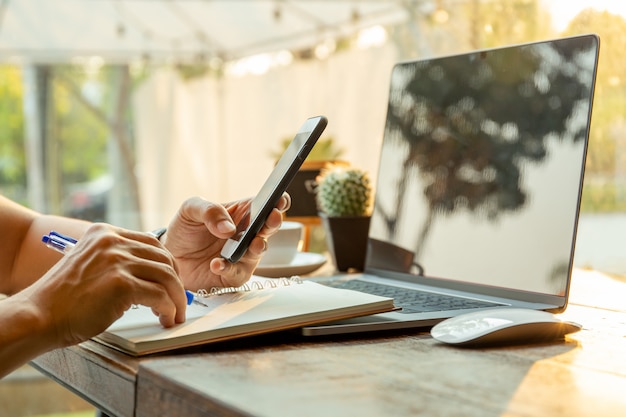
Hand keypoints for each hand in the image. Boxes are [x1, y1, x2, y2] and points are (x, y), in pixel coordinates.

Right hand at [20, 224, 186, 347]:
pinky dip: (168, 309)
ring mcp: (117, 261)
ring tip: (174, 314)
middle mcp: (112, 242)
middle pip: (164, 258)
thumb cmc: (64, 298)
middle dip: (176, 281)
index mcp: (104, 233)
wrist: (39, 315)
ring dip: (176, 298)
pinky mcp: (122, 284)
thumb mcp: (89, 263)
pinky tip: (165, 317)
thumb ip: (115, 260)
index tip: (171, 281)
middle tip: (178, 299)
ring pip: (167, 276)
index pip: (151, 242)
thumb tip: (152, 271)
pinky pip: (159, 295)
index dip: (166, 263)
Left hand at [163, 194, 290, 289]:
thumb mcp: (191, 210)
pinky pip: (238, 273)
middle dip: (273, 222)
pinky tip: (217, 263)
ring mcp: (243, 255)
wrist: (170, 256)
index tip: (279, 201)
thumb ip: (210, 212)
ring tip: (251, 244)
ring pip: (259, 251)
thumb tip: (229, 228)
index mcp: (242, 212)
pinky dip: (229, 269)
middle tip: (271, 218)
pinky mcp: (233, 274)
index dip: (277, 202)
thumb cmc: (185, 229)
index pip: (265, 204)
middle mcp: (247, 233)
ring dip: (258, 246)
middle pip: (268, 226)